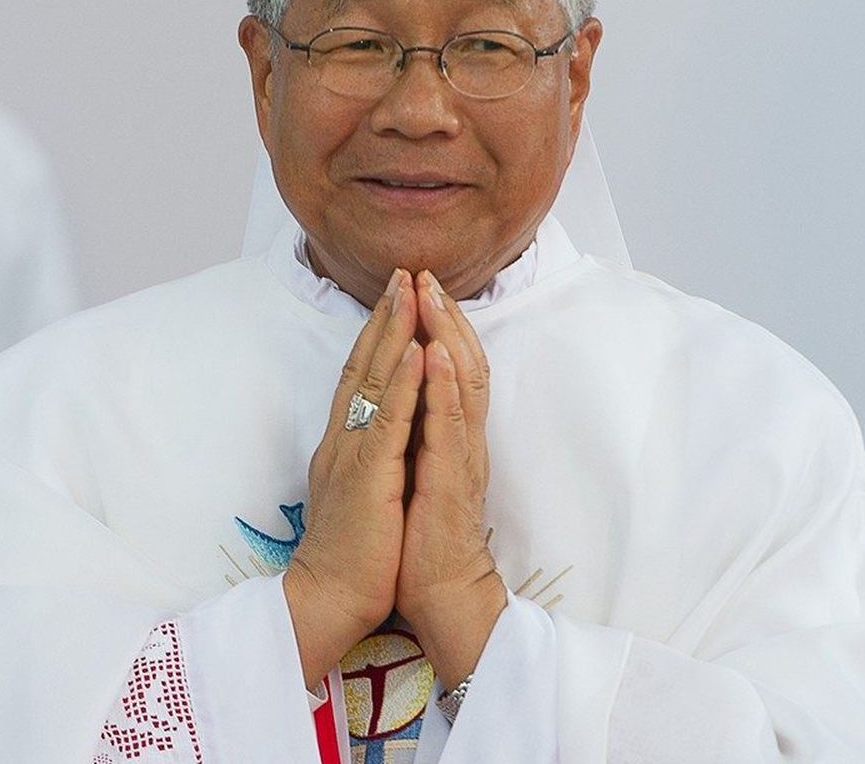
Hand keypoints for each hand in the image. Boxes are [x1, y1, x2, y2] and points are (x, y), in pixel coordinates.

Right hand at [284, 269, 423, 689]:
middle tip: (402, 272)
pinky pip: (390, 421)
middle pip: (364, 366)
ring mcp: (353, 454)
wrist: (327, 599)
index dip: (377, 336)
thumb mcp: (360, 492)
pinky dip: (406, 383)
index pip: (361, 378)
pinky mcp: (368, 476)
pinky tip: (419, 351)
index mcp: (344, 445)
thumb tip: (379, 433)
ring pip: (376, 381)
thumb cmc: (350, 554)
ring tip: (410, 291)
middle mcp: (343, 440)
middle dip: (385, 317)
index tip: (395, 298)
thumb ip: (365, 457)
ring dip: (394, 333)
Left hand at [396, 271, 506, 688]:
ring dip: (447, 335)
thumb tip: (403, 399)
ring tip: (434, 295)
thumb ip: (417, 434)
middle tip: (425, 272)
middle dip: (440, 315)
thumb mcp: (413, 472)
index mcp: (446, 436)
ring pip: (461, 384)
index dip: (434, 326)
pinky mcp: (452, 481)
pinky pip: (451, 427)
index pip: (446, 368)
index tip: (417, 286)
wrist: (437, 593)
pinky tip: (442, 355)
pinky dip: (447, 387)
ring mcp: (459, 457)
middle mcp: (459, 439)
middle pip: (459, 363)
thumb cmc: (419, 539)